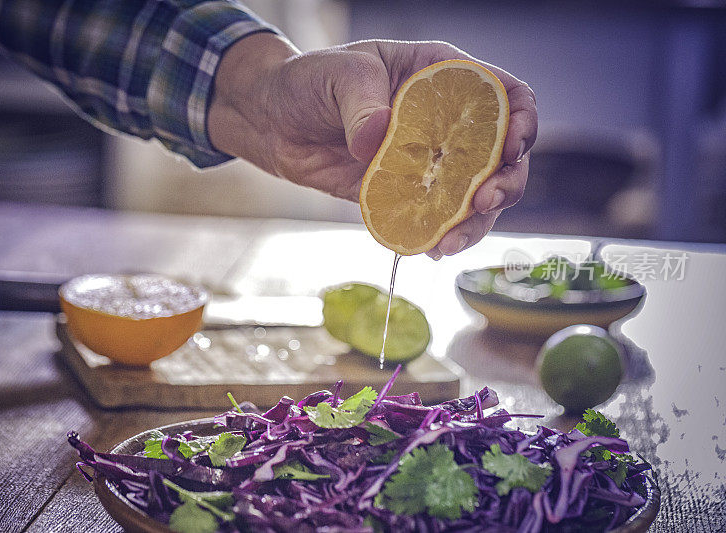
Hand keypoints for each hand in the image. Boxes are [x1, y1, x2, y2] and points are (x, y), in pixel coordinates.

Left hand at [208, 33, 536, 257]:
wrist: (272, 119)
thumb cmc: (309, 79)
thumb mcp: (339, 76)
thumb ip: (360, 105)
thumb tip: (374, 143)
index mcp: (444, 79)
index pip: (505, 96)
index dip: (521, 121)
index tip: (511, 146)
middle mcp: (444, 124)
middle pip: (500, 157)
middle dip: (504, 183)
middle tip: (484, 203)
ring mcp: (426, 163)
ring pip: (472, 196)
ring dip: (474, 223)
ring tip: (452, 241)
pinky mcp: (402, 194)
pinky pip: (432, 218)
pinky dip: (437, 235)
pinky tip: (431, 248)